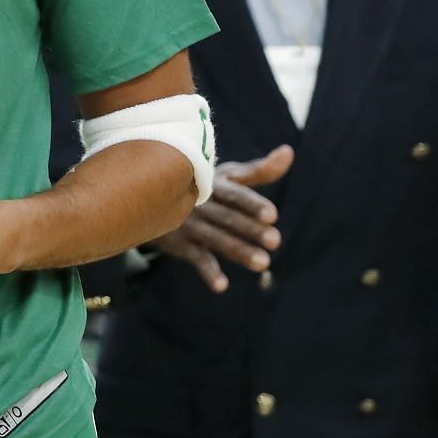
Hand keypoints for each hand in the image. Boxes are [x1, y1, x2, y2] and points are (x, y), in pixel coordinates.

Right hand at [151, 146, 291, 291]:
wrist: (148, 193)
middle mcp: (199, 203)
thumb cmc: (201, 183)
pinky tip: (222, 286)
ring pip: (215, 239)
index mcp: (213, 184)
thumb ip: (259, 170)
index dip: (252, 204)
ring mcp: (188, 224)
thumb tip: (289, 152)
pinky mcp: (179, 243)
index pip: (235, 194)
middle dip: (250, 229)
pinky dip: (207, 272)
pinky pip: (195, 258)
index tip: (272, 215)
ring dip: (238, 250)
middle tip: (275, 241)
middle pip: (228, 217)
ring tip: (263, 264)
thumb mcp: (227, 175)